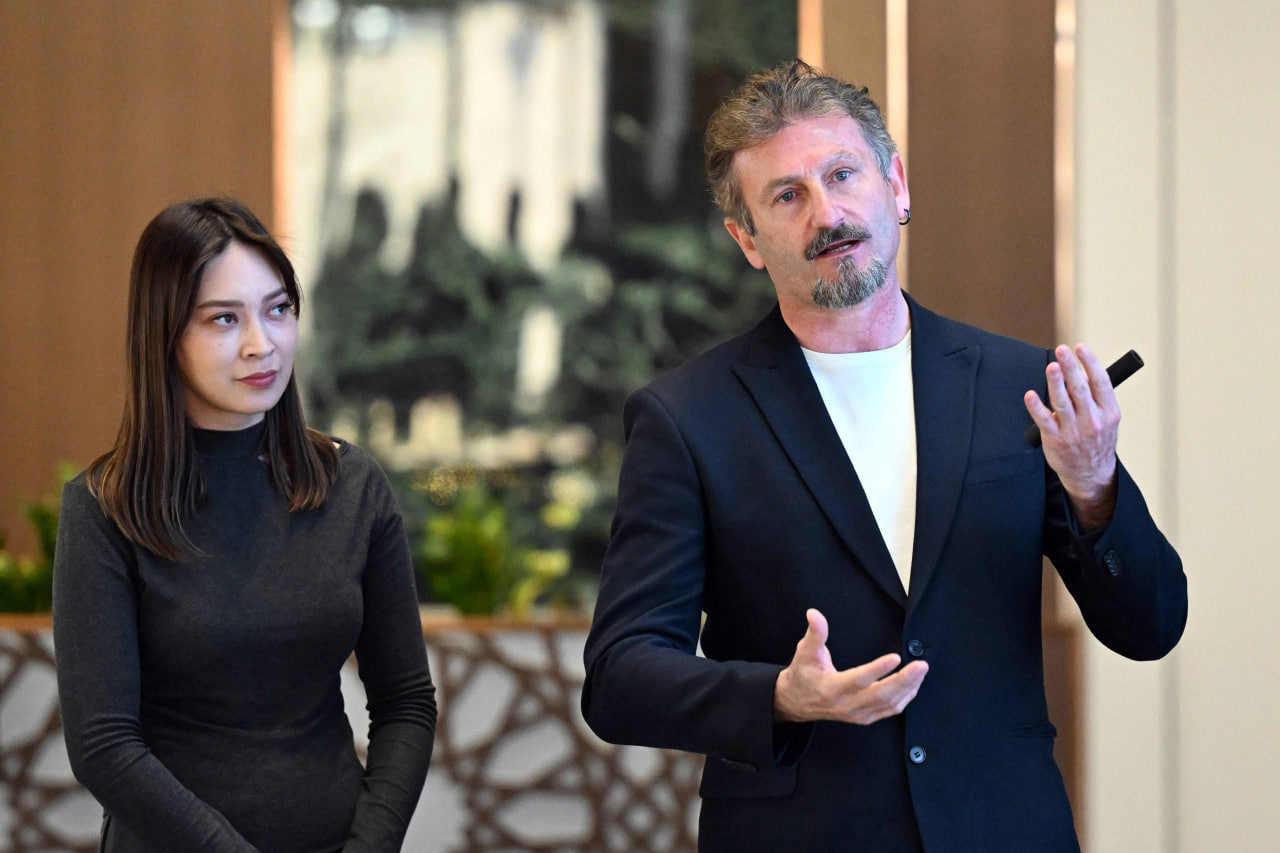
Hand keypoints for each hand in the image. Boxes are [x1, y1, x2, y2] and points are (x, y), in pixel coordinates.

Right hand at [774, 609, 927, 723]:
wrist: (797, 702)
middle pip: (881, 695)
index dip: (878, 670)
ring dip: (908, 688)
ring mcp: (857, 714)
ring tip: (921, 670)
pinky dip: (905, 698)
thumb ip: (815, 633)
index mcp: (832, 688)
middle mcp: (846, 705)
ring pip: (889, 704)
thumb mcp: (804, 652)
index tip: (896, 657)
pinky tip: (913, 684)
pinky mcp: (864, 718)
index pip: (859, 679)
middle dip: (904, 680)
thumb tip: (814, 613)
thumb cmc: (803, 674)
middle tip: (921, 665)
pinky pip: (890, 710)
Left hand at [1023, 343, 1119, 528]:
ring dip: (1055, 382)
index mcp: (1109, 412)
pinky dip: (1036, 407)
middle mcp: (1093, 421)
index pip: (1101, 382)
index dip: (1091, 363)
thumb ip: (1097, 396)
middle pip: (1080, 389)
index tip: (1081, 347)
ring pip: (1062, 402)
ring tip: (1051, 366)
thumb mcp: (1107, 418)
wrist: (1090, 473)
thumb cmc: (1096, 439)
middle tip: (1061, 350)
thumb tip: (1081, 369)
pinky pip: (1044, 421)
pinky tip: (1030, 395)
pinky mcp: (1055, 440)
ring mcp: (1074, 432)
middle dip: (1070, 367)